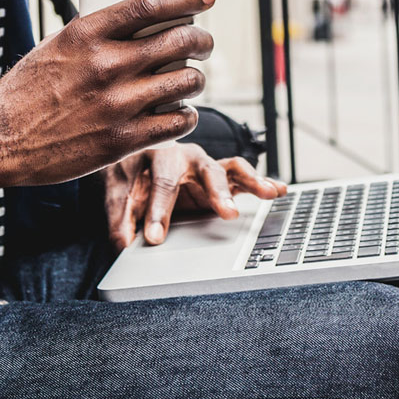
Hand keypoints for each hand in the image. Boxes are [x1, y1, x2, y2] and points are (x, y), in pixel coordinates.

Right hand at [0, 0, 214, 189]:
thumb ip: (96, 33)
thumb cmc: (27, 90)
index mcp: (87, 34)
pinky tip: (179, 112)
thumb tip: (137, 21)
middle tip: (203, 43)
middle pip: (179, 40)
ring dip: (196, 78)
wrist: (0, 140)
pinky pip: (178, 122)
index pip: (150, 5)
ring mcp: (117, 104)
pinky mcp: (122, 141)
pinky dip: (186, 115)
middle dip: (202, 39)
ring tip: (190, 80)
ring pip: (187, 81)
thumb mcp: (57, 45)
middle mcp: (106, 65)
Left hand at [103, 142, 286, 250]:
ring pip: (232, 169)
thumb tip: (122, 243)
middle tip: (228, 214)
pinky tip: (279, 190)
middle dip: (218, 193)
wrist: (139, 156)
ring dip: (251, 181)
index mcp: (160, 155)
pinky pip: (244, 177)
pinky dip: (262, 182)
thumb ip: (120, 218)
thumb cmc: (132, 172)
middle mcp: (189, 157)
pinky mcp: (222, 178)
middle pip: (206, 171)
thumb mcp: (119, 192)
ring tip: (268, 193)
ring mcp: (208, 166)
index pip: (162, 184)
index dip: (158, 211)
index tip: (154, 238)